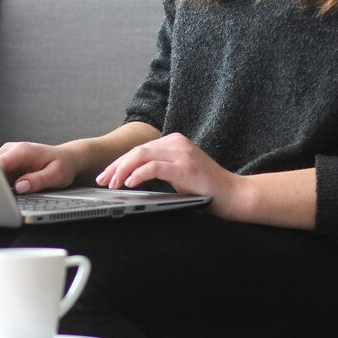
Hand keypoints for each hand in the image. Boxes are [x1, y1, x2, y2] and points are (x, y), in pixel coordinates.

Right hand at [0, 141, 79, 194]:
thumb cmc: (63, 165)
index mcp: (23, 151)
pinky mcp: (7, 162)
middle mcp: (12, 149)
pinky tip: (5, 190)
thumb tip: (19, 187)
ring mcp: (8, 155)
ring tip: (1, 194)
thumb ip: (37, 181)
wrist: (66, 158)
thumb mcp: (56, 175)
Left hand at [96, 132, 239, 212]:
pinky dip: (137, 175)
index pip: (139, 149)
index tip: (106, 175)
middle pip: (137, 150)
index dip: (120, 162)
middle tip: (102, 180)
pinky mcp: (185, 166)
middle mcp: (177, 142)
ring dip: (123, 171)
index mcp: (174, 142)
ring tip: (112, 185)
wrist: (234, 195)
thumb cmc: (207, 189)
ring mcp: (181, 153)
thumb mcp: (179, 173)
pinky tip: (128, 184)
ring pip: (142, 156)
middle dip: (116, 166)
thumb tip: (131, 177)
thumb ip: (160, 169)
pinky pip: (154, 167)